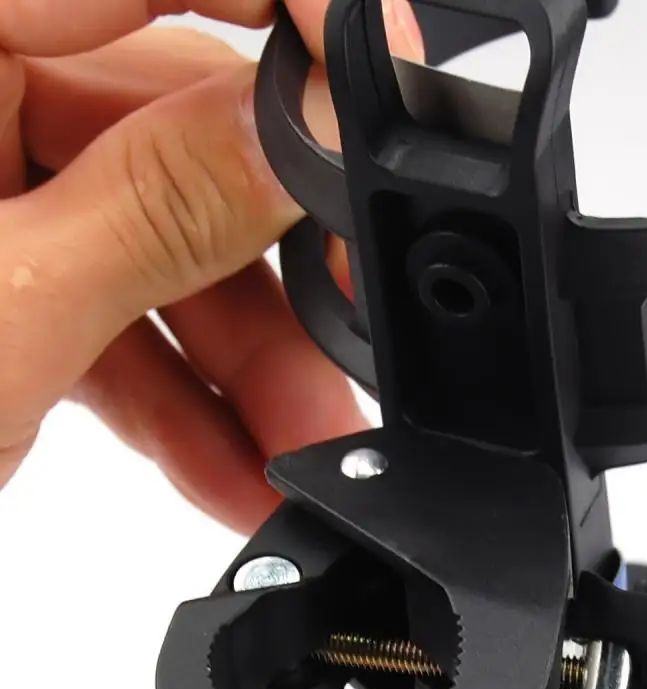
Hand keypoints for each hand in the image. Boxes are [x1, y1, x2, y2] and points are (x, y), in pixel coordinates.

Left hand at [0, 0, 422, 533]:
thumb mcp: (3, 311)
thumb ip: (161, 206)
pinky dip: (174, 387)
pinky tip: (225, 461)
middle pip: (182, 135)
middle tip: (348, 346)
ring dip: (239, 359)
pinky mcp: (1, 269)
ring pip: (161, 241)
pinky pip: (113, 303)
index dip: (295, 5)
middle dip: (276, 272)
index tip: (386, 83)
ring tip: (290, 452)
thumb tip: (309, 132)